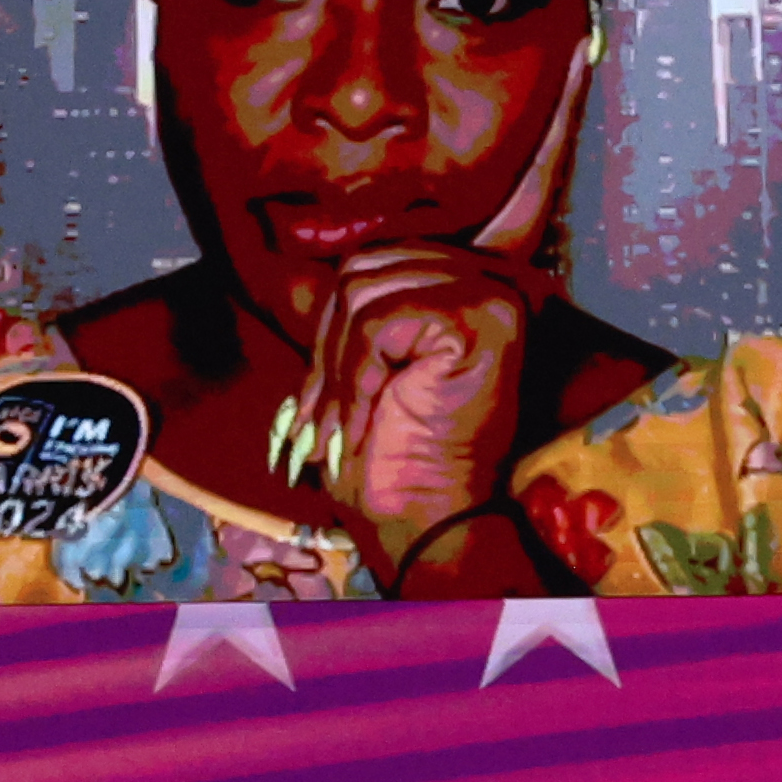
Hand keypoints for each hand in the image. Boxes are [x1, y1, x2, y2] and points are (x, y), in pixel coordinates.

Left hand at [303, 239, 546, 556]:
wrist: (426, 518)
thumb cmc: (393, 452)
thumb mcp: (359, 368)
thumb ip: (345, 317)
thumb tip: (290, 281)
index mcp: (466, 285)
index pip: (373, 263)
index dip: (337, 326)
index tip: (327, 392)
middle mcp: (489, 280)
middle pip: (363, 270)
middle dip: (333, 346)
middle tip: (328, 412)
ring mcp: (490, 295)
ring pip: (362, 292)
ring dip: (340, 367)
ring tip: (346, 421)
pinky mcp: (479, 317)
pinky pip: (376, 322)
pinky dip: (355, 378)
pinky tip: (366, 422)